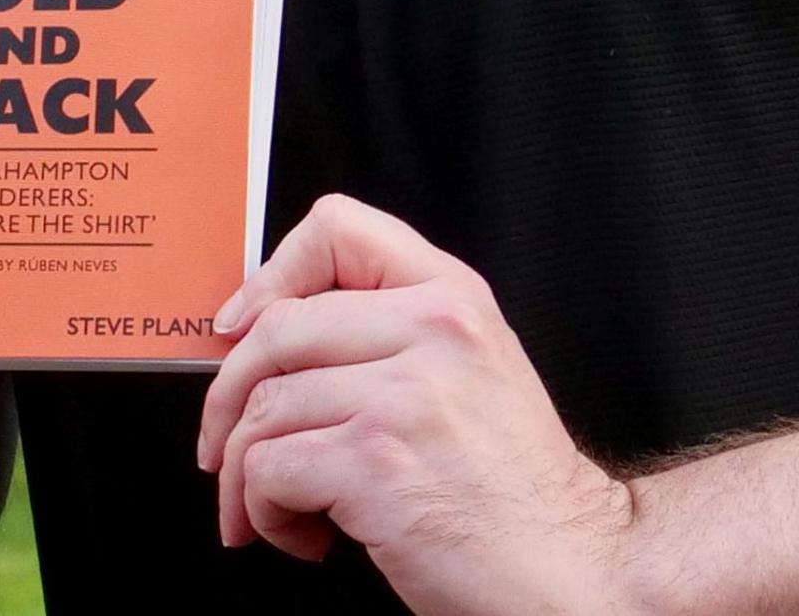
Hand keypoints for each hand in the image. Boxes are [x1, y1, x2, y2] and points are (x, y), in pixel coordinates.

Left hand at [196, 196, 632, 615]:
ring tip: (283, 511)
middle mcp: (431, 333)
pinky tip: (305, 536)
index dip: (270, 273)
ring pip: (262, 409)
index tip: (239, 325)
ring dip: (248, 476)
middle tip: (225, 451)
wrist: (573, 571)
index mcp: (453, 299)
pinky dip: (264, 513)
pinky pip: (268, 469)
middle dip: (228, 400)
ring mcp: (403, 396)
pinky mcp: (375, 462)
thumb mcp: (474, 375)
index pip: (337, 228)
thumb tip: (272, 339)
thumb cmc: (515, 493)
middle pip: (274, 330)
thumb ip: (394, 338)